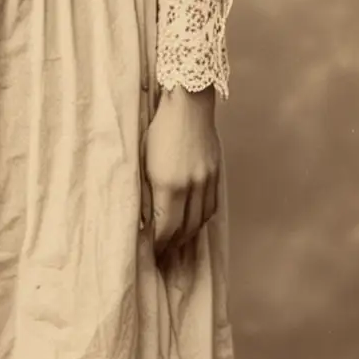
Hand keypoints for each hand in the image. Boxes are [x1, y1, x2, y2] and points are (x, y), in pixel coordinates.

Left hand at [142, 85, 220, 258]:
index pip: (165, 228)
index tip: (149, 251)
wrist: (188, 104)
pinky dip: (200, 220)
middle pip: (184, 229)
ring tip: (175, 242)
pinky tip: (192, 222)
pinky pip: (211, 207)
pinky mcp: (215, 174)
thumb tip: (144, 222)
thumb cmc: (158, 130)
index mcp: (168, 184)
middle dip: (171, 245)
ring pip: (199, 221)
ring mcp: (206, 181)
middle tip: (160, 254)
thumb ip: (144, 194)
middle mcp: (191, 186)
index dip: (157, 244)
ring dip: (187, 235)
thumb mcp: (142, 162)